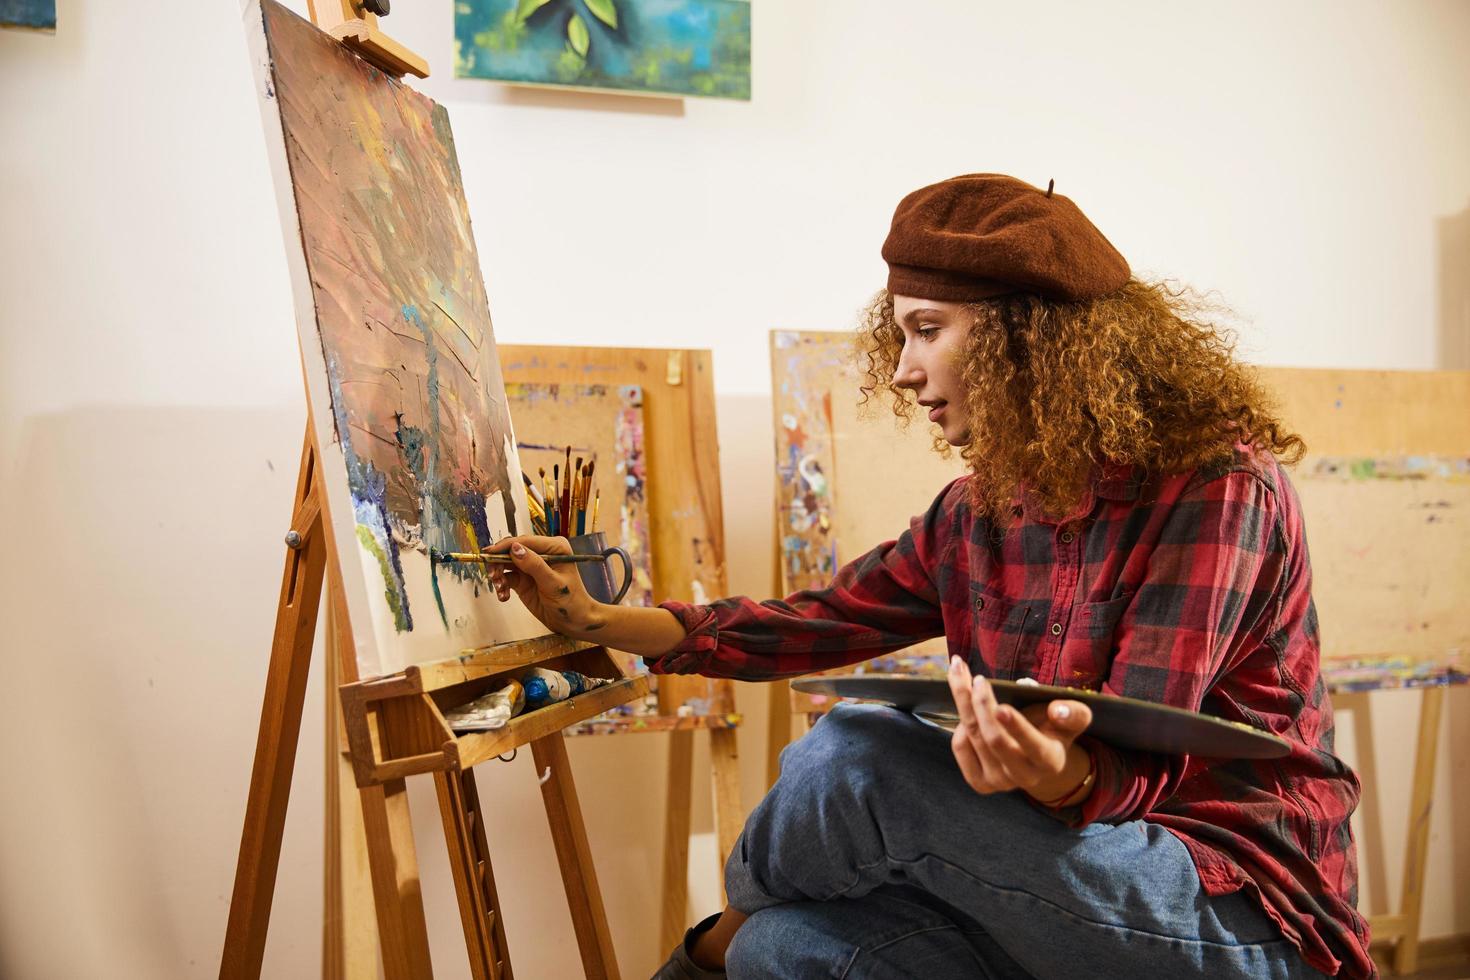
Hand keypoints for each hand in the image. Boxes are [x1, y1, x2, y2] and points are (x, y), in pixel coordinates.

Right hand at [484, 535, 605, 636]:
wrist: (573, 621)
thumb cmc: (570, 601)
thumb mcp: (553, 583)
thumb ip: (534, 565)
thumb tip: (515, 548)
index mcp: (554, 547)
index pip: (525, 541)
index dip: (505, 546)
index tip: (489, 554)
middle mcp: (541, 553)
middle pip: (512, 550)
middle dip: (499, 562)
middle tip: (493, 576)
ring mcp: (530, 566)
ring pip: (505, 563)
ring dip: (498, 575)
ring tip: (500, 588)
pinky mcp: (523, 579)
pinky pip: (506, 577)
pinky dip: (502, 586)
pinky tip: (504, 596)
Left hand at [946, 656, 1092, 803]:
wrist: (1037, 758)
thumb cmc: (1052, 729)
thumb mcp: (1072, 719)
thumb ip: (1074, 713)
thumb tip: (1057, 710)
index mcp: (1050, 761)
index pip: (1033, 746)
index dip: (1017, 728)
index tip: (1001, 707)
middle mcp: (1024, 777)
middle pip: (993, 739)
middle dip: (981, 704)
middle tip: (977, 677)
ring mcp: (999, 783)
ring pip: (972, 737)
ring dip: (964, 701)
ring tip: (961, 675)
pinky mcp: (979, 782)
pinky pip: (960, 747)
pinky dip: (959, 724)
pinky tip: (967, 710)